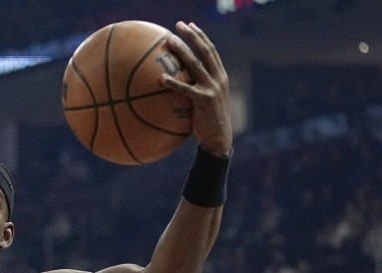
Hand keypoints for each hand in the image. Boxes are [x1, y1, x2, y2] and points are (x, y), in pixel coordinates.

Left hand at [161, 21, 232, 156]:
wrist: (219, 138)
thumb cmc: (208, 120)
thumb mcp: (207, 100)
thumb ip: (198, 87)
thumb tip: (177, 80)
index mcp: (220, 76)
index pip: (211, 50)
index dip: (201, 36)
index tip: (190, 25)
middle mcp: (219, 79)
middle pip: (205, 51)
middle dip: (192, 36)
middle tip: (178, 25)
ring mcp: (212, 89)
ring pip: (196, 65)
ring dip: (181, 51)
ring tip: (168, 42)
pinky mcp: (204, 101)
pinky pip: (185, 89)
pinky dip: (173, 83)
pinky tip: (161, 78)